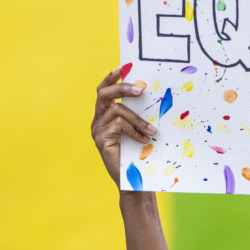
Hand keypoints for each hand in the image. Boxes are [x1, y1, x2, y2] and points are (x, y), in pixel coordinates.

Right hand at [92, 68, 156, 186]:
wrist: (132, 181)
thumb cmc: (137, 154)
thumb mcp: (138, 130)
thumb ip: (138, 114)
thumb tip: (151, 95)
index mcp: (105, 115)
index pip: (104, 90)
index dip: (111, 78)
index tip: (122, 67)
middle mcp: (97, 120)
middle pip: (104, 94)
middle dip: (122, 87)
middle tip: (140, 89)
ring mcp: (97, 129)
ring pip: (117, 110)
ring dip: (138, 119)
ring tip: (152, 131)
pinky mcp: (100, 139)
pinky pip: (118, 124)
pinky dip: (134, 131)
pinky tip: (144, 140)